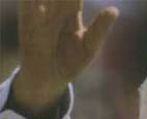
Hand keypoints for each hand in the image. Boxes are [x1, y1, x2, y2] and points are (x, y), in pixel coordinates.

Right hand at [13, 0, 118, 114]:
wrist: (50, 80)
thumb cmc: (72, 62)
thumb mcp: (89, 46)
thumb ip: (100, 28)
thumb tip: (115, 9)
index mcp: (71, 12)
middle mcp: (54, 10)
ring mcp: (39, 15)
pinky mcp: (27, 25)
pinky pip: (29, 9)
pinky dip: (33, 5)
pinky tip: (39, 3)